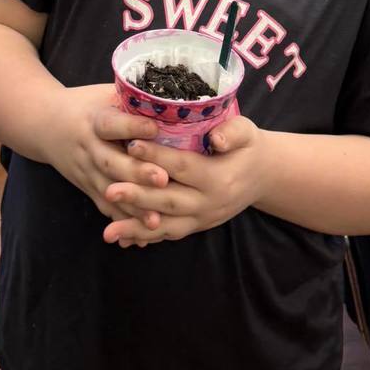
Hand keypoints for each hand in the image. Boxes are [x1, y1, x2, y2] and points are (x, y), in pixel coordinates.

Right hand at [41, 84, 169, 237]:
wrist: (45, 124)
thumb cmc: (85, 104)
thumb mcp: (104, 93)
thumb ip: (132, 98)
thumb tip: (171, 97)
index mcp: (94, 120)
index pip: (111, 124)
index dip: (131, 126)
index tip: (154, 128)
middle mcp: (88, 148)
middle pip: (110, 162)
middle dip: (136, 173)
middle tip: (162, 179)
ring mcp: (86, 171)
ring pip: (109, 191)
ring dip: (131, 207)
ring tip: (155, 219)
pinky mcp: (87, 188)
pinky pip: (106, 208)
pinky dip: (122, 223)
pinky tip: (141, 238)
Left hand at [102, 116, 266, 246]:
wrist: (262, 176)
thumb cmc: (247, 147)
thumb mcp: (246, 132)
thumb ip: (232, 133)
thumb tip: (216, 139)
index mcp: (219, 177)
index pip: (183, 167)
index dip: (157, 156)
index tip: (131, 145)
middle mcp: (209, 203)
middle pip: (169, 200)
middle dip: (137, 196)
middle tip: (109, 190)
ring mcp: (202, 219)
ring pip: (165, 225)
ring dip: (135, 227)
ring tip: (108, 231)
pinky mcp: (195, 226)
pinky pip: (167, 234)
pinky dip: (144, 236)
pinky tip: (120, 237)